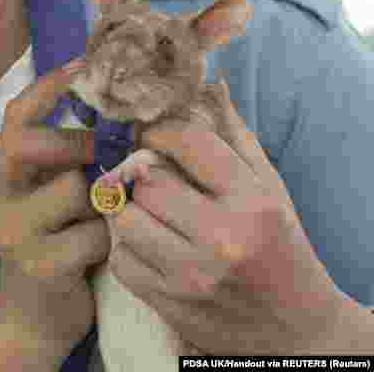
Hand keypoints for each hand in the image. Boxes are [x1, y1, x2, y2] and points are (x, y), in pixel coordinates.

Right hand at [0, 59, 109, 366]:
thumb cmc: (60, 244)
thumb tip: (127, 110)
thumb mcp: (59, 197)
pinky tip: (115, 248)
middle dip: (79, 142)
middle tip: (110, 155)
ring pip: (73, 189)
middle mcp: (5, 196)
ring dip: (109, 196)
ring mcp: (18, 231)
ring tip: (119, 210)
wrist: (36, 318)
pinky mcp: (41, 265)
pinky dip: (114, 239)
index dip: (47, 87)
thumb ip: (77, 161)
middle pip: (27, 143)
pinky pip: (92, 235)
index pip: (15, 117)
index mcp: (9, 173)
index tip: (83, 63)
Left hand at [101, 79, 355, 354]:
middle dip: (139, 172)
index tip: (156, 135)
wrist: (294, 331)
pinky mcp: (168, 303)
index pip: (187, 142)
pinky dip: (124, 245)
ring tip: (142, 205)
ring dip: (126, 208)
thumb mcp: (268, 189)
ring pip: (123, 218)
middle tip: (141, 170)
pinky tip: (145, 240)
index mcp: (252, 202)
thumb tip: (204, 82)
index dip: (161, 131)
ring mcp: (192, 275)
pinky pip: (120, 258)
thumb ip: (232, 137)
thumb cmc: (279, 248)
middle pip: (146, 181)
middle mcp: (222, 238)